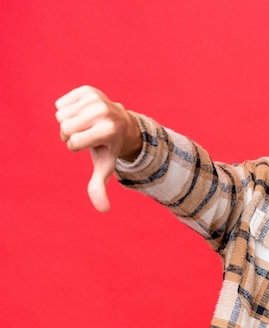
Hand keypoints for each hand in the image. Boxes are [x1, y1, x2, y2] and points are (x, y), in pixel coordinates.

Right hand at [55, 86, 140, 211]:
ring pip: (61, 116)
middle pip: (65, 128)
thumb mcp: (105, 167)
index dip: (76, 147)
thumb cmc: (109, 148)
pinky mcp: (87, 89)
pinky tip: (84, 113)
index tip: (92, 144)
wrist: (121, 123)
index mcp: (108, 130)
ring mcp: (96, 98)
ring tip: (86, 124)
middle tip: (87, 134)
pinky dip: (68, 110)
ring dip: (69, 123)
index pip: (73, 143)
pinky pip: (60, 104)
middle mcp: (104, 111)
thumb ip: (99, 187)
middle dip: (70, 135)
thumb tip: (103, 210)